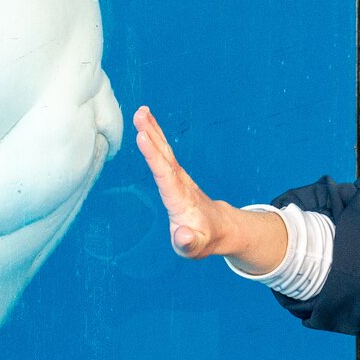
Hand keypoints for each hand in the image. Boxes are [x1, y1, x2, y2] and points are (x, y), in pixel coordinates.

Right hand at [133, 105, 233, 259]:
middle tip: (140, 114)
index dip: (153, 156)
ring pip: (164, 150)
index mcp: (180, 199)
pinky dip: (155, 137)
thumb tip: (182, 235)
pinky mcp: (176, 174)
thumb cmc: (203, 239)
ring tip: (140, 112)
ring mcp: (179, 177)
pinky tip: (147, 124)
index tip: (143, 137)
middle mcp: (180, 183)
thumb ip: (189, 242)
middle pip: (164, 156)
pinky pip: (164, 152)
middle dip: (152, 135)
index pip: (165, 175)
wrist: (220, 228)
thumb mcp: (196, 247)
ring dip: (153, 130)